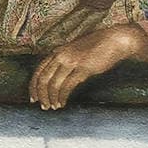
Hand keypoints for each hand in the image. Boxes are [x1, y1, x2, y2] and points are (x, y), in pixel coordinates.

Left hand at [29, 25, 147, 109]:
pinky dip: (62, 97)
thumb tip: (58, 77)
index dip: (33, 86)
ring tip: (53, 107)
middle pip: (43, 78)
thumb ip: (65, 60)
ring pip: (53, 84)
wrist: (114, 40)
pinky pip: (66, 86)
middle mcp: (62, 54)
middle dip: (40, 95)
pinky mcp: (83, 68)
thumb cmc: (97, 46)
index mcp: (58, 50)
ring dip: (51, 98)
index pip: (38, 70)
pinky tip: (62, 103)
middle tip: (43, 106)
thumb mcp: (75, 50)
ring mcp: (71, 61)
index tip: (33, 98)